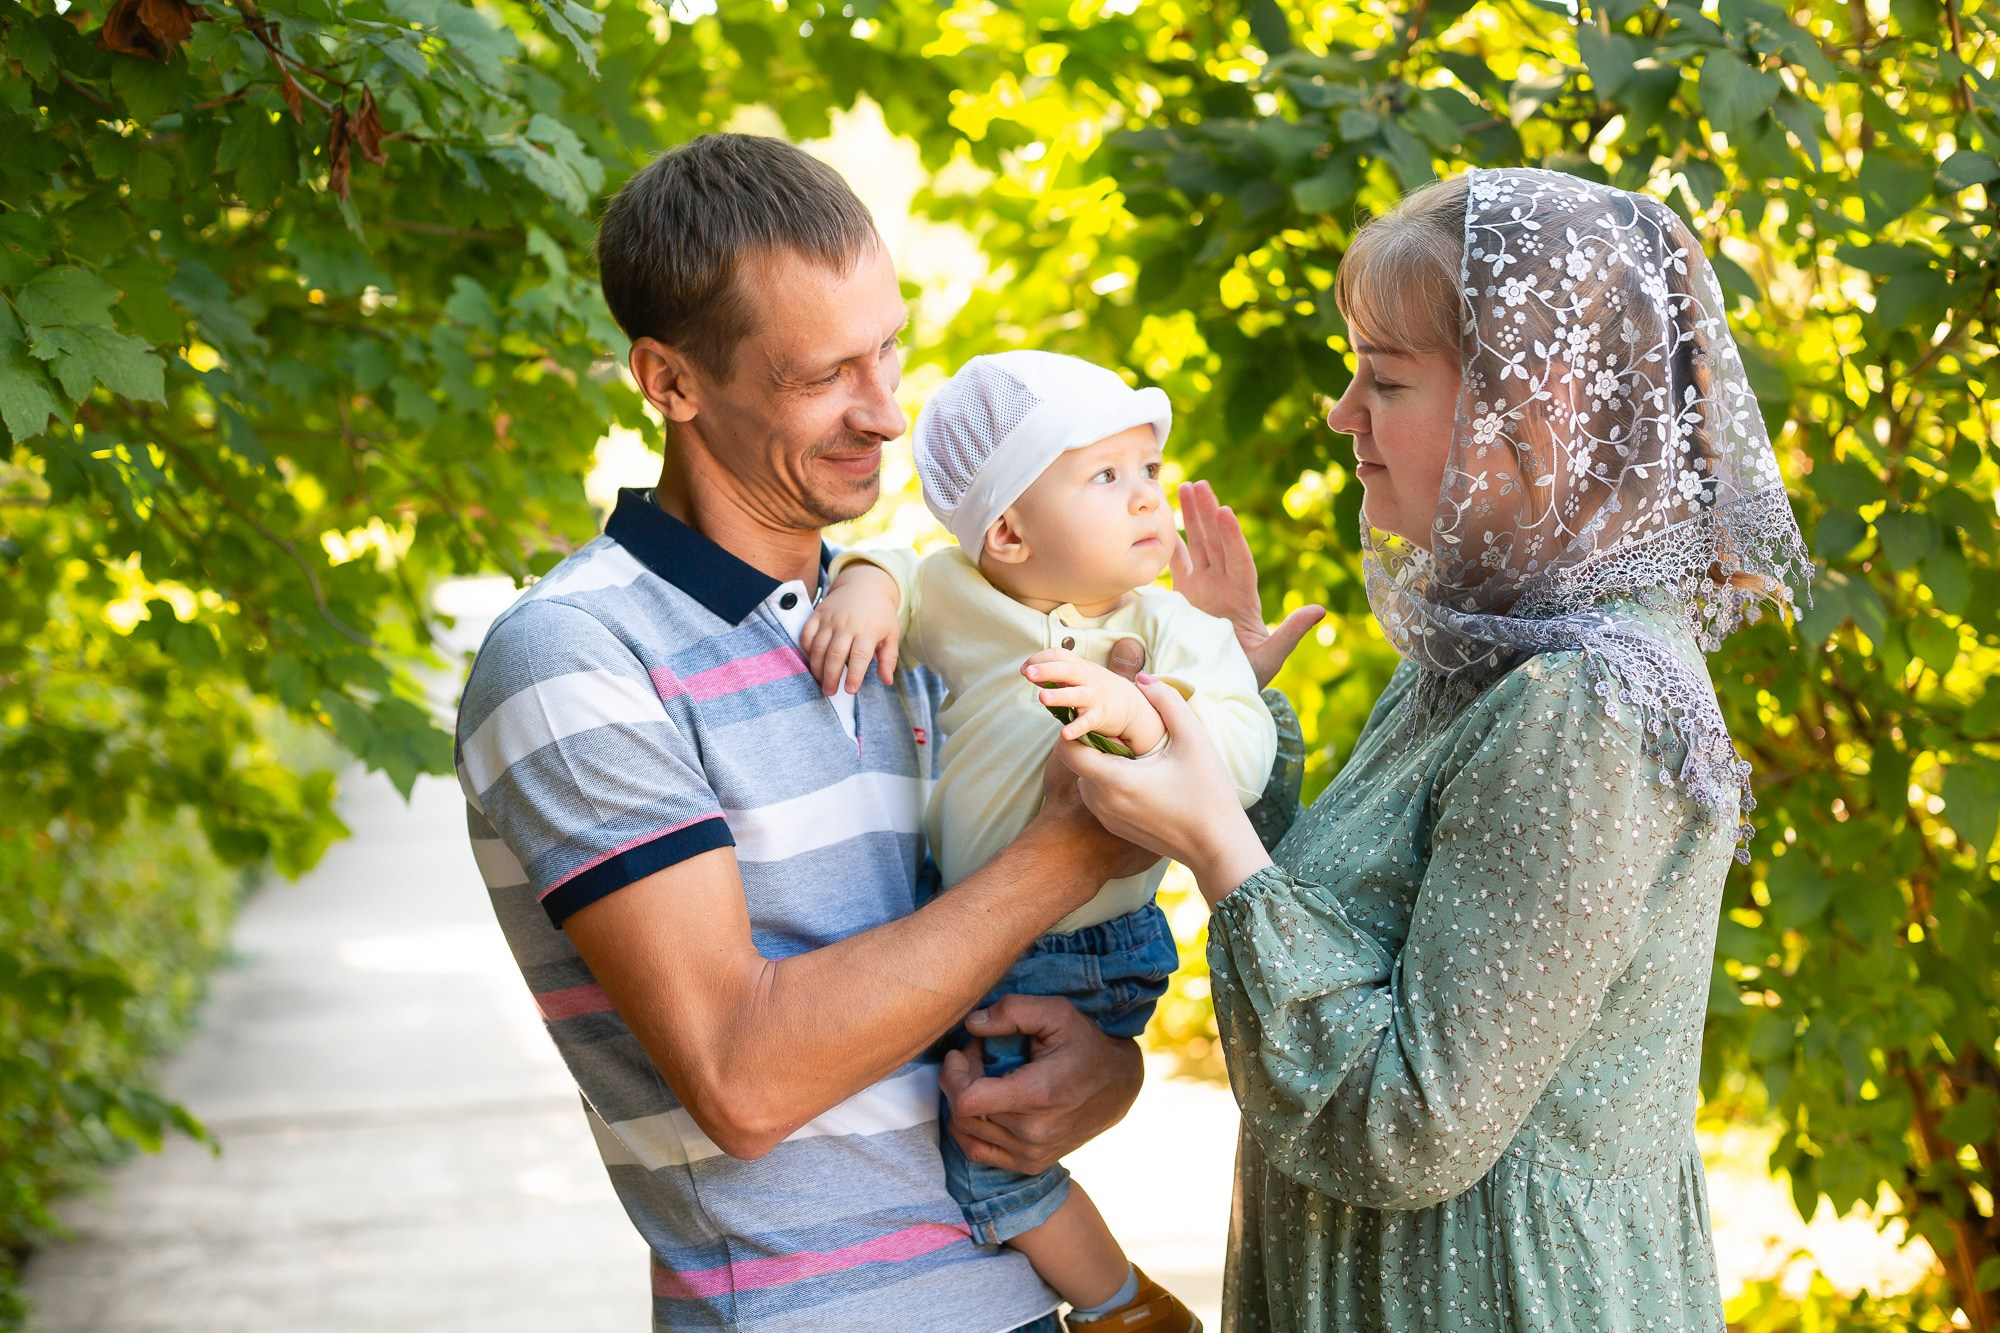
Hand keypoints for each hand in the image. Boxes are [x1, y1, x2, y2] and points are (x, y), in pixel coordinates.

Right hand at [799, 564, 900, 694]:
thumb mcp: (891, 635)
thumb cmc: (880, 615)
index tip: (850, 690)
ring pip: (818, 647)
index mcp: (868, 631)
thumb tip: (887, 681)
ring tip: (820, 682)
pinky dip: (805, 648)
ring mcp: (830, 619)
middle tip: (830, 692)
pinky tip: (811, 660)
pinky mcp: (818, 614)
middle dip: (831, 677)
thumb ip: (889, 659)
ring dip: (817, 667)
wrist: (865, 585)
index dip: (854, 675)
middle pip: (835, 655)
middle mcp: (847, 625)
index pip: (859, 657)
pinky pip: (807, 633)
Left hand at [940, 994, 1143, 1174]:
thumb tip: (972, 1025)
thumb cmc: (1085, 1044)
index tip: (962, 1052)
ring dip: (965, 1102)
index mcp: (1039, 1096)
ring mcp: (1031, 1154)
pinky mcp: (1029, 1164)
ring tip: (984, 1077)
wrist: (1118, 1086)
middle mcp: (1034, 1134)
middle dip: (960, 1080)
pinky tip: (981, 1104)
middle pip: (964, 1113)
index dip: (953, 1074)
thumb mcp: (1056, 1013)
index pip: (967, 1101)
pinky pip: (977, 1152)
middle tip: (978, 1056)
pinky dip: (969, 1128)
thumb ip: (1012, 1011)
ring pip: (967, 1132)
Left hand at [1021, 649, 1165, 753]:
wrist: (1129, 703)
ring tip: (1042, 698)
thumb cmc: (1094, 687)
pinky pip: (1087, 722)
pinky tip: (1064, 734)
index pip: (1059, 655)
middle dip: (1048, 670)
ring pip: (1076, 695)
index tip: (1025, 668)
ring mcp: (1094, 697)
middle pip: (1068, 670)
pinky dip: (1077, 728)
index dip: (1040, 659)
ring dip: (1059, 696)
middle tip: (1029, 674)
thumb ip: (1052, 672)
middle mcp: (1087, 679)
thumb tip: (1025, 669)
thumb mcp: (1077, 675)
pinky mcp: (1100, 717)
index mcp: (1079, 666)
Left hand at [1059, 672, 1271, 902]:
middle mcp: (1101, 803)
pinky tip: (1141, 775)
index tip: (1099, 714)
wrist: (1218, 848)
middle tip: (1122, 729)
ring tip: (1134, 751)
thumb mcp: (1194, 739)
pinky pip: (1099, 797)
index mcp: (1114, 780)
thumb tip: (1142, 677)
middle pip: (1077, 762)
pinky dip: (1110, 781)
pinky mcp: (1116, 828)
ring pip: (1087, 779)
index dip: (1076, 726)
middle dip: (1092, 741)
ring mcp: (1107, 819)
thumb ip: (1166, 701)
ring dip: (1102, 762)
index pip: (1067, 748)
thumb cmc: (1208, 794)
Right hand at [1171, 480, 1325, 688]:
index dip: (1233, 538)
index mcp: (1243, 598)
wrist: (1220, 687)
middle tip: (1199, 485)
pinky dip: (1170, 545)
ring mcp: (1203, 590)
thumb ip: (1291, 633)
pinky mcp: (1184, 597)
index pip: (1239, 561)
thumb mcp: (1271, 657)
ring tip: (1184, 486)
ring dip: (1190, 518)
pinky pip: (1177, 565)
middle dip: (1207, 514)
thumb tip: (1320, 610)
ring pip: (1197, 546)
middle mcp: (1223, 587)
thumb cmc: (1247, 676)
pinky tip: (1163, 523)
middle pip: (1216, 544)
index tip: (1225, 511)